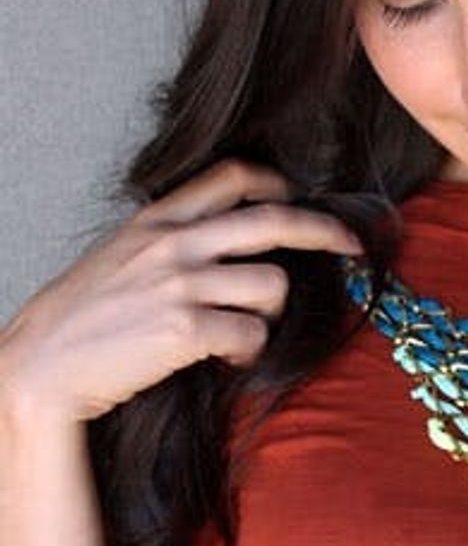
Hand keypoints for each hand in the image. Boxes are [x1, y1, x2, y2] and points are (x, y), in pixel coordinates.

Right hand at [0, 159, 362, 424]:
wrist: (38, 368)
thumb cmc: (80, 319)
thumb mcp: (119, 256)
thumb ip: (168, 239)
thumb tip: (220, 235)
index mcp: (157, 222)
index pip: (231, 177)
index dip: (276, 183)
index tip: (296, 197)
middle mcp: (173, 245)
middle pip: (274, 220)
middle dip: (325, 231)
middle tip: (351, 244)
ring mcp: (180, 286)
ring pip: (273, 284)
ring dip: (271, 314)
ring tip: (244, 332)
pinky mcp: (185, 331)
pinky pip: (252, 334)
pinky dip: (251, 351)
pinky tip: (230, 360)